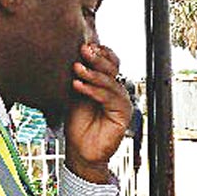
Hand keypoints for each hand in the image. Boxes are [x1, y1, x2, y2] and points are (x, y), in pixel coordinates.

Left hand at [66, 43, 130, 181]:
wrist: (81, 151)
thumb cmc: (77, 124)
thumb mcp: (75, 95)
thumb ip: (79, 77)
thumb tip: (73, 55)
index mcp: (108, 84)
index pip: (110, 62)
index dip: (101, 52)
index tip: (85, 44)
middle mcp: (117, 91)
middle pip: (113, 68)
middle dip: (97, 58)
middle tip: (84, 50)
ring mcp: (121, 103)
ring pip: (110, 82)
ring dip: (93, 74)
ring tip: (76, 68)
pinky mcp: (122, 115)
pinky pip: (109, 98)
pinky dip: (93, 91)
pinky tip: (79, 85)